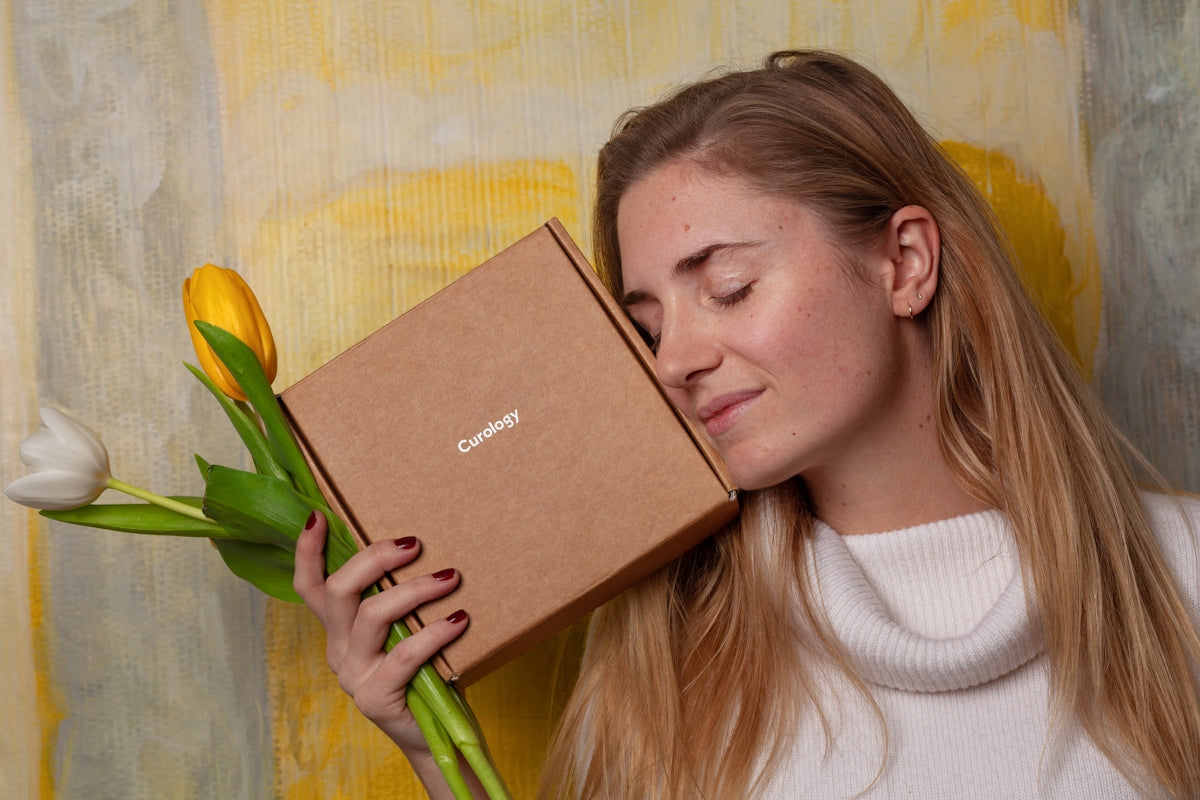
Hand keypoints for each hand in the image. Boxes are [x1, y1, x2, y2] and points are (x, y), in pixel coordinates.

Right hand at [293, 510, 469, 751]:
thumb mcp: (407, 628)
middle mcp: (338, 650)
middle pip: (339, 591)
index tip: (319, 515)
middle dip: (375, 558)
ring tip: (450, 577)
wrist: (438, 735)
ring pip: (372, 615)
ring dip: (415, 589)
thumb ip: (401, 598)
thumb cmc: (427, 671)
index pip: (310, 587)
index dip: (307, 551)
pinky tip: (460, 619)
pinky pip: (405, 654)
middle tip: (415, 544)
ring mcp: (354, 675)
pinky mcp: (375, 698)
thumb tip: (422, 545)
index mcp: (339, 629)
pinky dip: (435, 631)